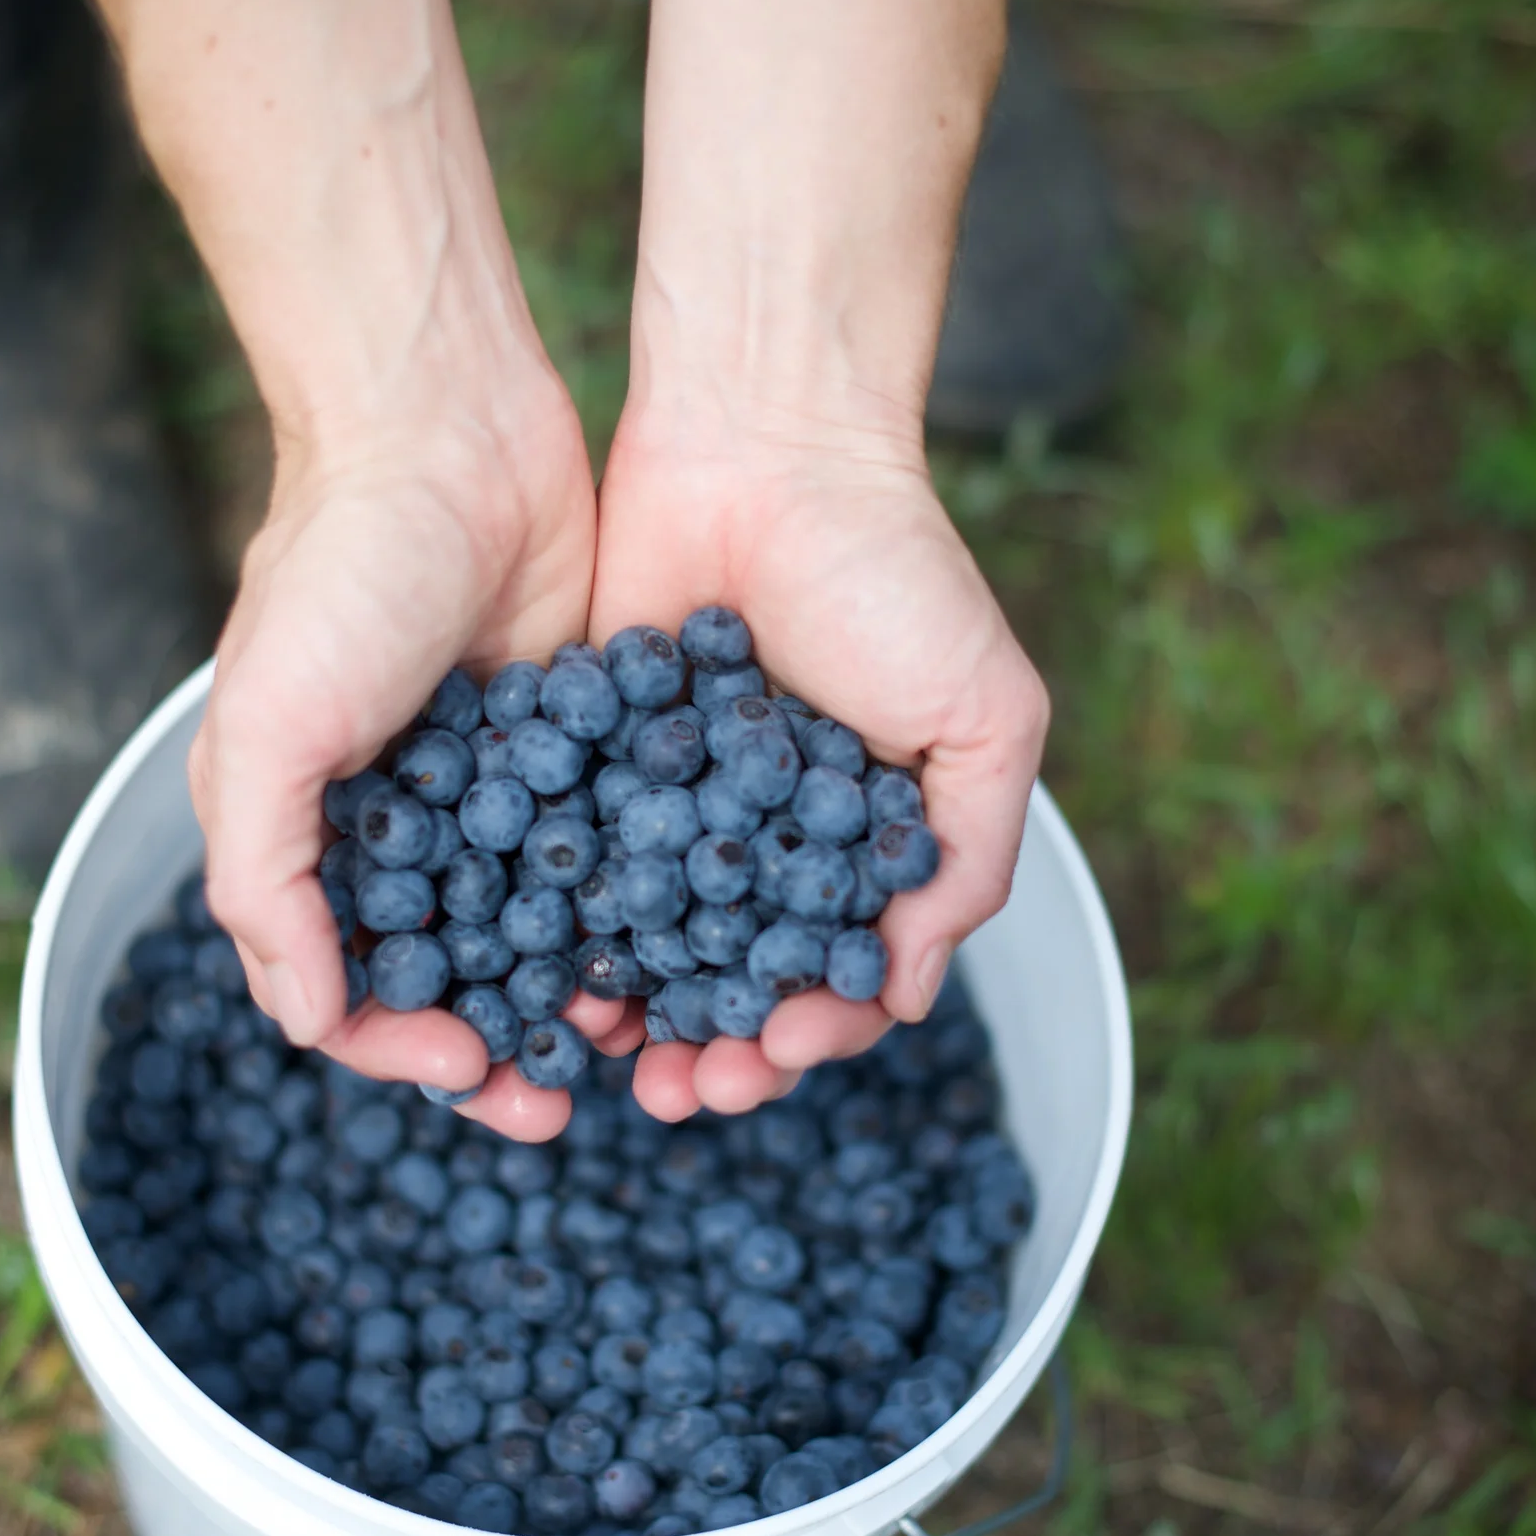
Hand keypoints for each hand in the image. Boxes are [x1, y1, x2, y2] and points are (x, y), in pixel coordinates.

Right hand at [94, 0, 643, 1139]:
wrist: (446, 423)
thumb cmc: (336, 572)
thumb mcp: (265, 727)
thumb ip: (265, 876)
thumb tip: (303, 1017)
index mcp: (312, 836)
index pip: (347, 990)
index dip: (400, 1049)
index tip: (468, 1070)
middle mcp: (402, 826)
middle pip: (451, 981)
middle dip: (500, 1053)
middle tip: (561, 1103)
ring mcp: (494, 790)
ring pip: (539, 930)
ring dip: (575, 997)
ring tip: (635, 1043)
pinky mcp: (580, 743)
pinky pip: (608, 852)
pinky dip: (635, 909)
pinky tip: (680, 946)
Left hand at [588, 396, 1048, 1122]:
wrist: (767, 444)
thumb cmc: (895, 574)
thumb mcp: (986, 716)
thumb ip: (968, 860)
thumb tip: (914, 992)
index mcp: (863, 842)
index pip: (839, 974)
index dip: (813, 1030)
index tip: (777, 1054)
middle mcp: (769, 838)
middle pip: (737, 979)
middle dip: (715, 1048)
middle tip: (686, 1091)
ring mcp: (678, 805)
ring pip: (652, 945)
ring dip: (637, 1016)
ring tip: (613, 1062)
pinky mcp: (592, 762)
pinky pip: (577, 871)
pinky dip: (567, 934)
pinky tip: (549, 979)